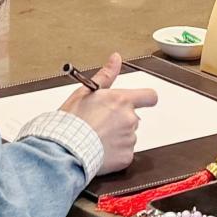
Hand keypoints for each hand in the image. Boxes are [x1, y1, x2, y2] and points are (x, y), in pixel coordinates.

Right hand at [59, 52, 157, 174]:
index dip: (146, 98)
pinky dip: (115, 153)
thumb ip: (106, 75)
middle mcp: (129, 119)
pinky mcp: (126, 157)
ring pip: (128, 136)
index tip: (141, 100)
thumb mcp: (86, 91)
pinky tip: (100, 150)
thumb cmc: (73, 121)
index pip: (150, 96)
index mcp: (121, 100)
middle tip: (101, 123)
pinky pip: (124, 153)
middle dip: (121, 120)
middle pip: (133, 118)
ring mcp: (129, 139)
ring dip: (117, 137)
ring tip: (97, 137)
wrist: (66, 148)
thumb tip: (115, 58)